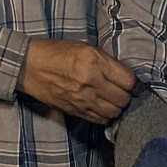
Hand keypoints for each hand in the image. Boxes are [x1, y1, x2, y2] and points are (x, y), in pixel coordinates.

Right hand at [17, 39, 135, 123]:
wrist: (28, 66)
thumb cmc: (56, 52)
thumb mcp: (84, 47)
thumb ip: (106, 62)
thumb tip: (125, 78)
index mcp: (94, 61)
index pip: (128, 80)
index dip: (137, 86)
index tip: (137, 87)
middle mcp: (90, 81)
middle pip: (123, 99)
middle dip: (127, 97)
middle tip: (124, 92)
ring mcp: (81, 98)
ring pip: (113, 112)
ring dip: (117, 108)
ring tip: (113, 100)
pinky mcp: (74, 110)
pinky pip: (99, 119)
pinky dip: (105, 116)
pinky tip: (102, 108)